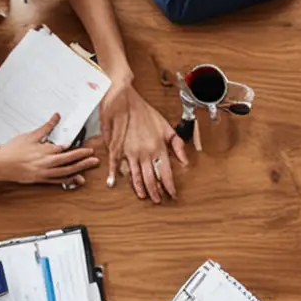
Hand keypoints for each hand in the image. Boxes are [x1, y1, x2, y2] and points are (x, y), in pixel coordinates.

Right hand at [0, 113, 99, 186]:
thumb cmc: (12, 150)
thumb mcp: (29, 136)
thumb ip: (46, 127)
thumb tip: (56, 116)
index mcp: (44, 151)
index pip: (65, 149)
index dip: (78, 149)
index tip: (88, 147)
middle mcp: (46, 163)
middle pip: (69, 161)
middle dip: (83, 159)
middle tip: (94, 158)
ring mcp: (43, 173)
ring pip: (65, 172)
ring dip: (79, 169)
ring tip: (90, 167)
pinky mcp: (40, 180)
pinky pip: (57, 181)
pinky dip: (68, 180)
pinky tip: (77, 179)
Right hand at [99, 78, 187, 203]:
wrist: (123, 99)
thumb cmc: (144, 111)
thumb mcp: (166, 126)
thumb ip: (177, 145)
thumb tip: (185, 161)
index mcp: (158, 147)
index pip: (165, 172)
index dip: (169, 186)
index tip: (172, 194)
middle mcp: (145, 152)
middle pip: (151, 178)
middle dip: (156, 191)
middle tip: (159, 201)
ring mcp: (130, 152)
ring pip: (136, 175)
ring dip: (141, 188)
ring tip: (145, 197)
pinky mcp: (117, 148)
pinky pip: (118, 166)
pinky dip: (116, 176)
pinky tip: (114, 184)